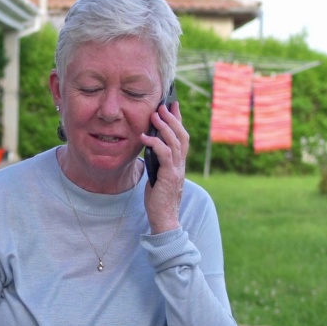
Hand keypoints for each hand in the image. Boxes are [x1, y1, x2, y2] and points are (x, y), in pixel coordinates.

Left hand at [141, 100, 186, 233]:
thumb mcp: (158, 176)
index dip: (178, 120)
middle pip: (181, 135)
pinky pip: (165, 154)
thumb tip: (149, 148)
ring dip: (164, 127)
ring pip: (174, 142)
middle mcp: (181, 165)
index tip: (173, 105)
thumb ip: (157, 163)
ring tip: (155, 115)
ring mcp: (177, 170)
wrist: (164, 219)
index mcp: (179, 164)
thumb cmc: (159, 200)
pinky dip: (155, 143)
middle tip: (163, 106)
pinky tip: (145, 137)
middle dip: (172, 118)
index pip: (181, 137)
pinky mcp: (169, 176)